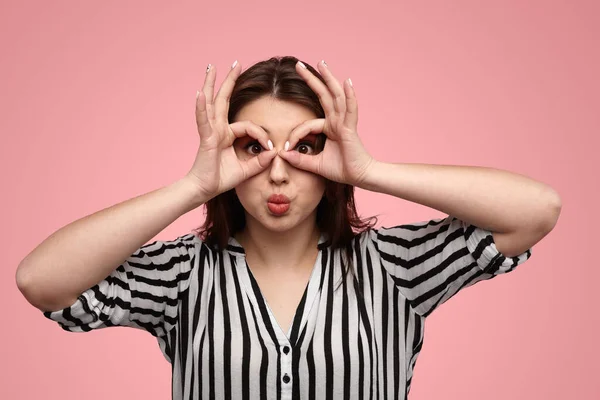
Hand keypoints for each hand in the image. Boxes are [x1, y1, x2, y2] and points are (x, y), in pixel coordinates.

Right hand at [185, 61, 276, 200]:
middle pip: (224, 100)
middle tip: (235, 63)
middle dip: (230, 81)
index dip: (262, 136)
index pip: (249, 126)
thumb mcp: (247, 170)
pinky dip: (201, 107)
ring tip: (211, 67)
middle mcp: (218, 129)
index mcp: (227, 135)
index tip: (271, 149)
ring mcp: (210, 131)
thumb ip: (260, 161)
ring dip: (211, 83)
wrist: (204, 190)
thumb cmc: (221, 180)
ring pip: (211, 103)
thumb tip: (275, 153)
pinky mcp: (205, 138)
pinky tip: (200, 93)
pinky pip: (203, 120)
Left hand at [278, 60, 375, 186]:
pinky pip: (350, 109)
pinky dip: (349, 95)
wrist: (359, 177)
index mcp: (329, 128)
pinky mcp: (350, 128)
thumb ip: (299, 160)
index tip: (285, 149)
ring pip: (336, 96)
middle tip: (299, 65)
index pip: (307, 124)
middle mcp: (337, 121)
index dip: (294, 135)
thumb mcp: (315, 164)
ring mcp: (344, 122)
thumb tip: (282, 155)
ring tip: (321, 63)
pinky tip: (347, 82)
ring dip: (329, 79)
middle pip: (323, 95)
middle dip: (311, 79)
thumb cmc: (341, 170)